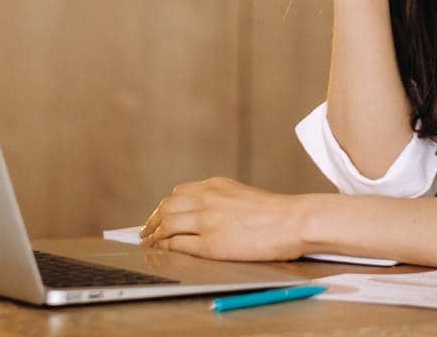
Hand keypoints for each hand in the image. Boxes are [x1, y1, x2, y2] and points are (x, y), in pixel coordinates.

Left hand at [139, 177, 305, 261]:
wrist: (290, 220)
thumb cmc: (273, 212)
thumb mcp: (240, 194)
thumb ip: (220, 199)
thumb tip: (202, 211)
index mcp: (215, 185)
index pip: (178, 193)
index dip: (163, 207)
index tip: (157, 217)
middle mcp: (207, 198)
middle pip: (167, 206)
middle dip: (153, 220)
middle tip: (146, 232)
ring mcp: (207, 221)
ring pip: (167, 224)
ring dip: (155, 235)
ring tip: (149, 244)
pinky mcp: (210, 244)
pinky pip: (178, 244)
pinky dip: (166, 247)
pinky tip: (164, 251)